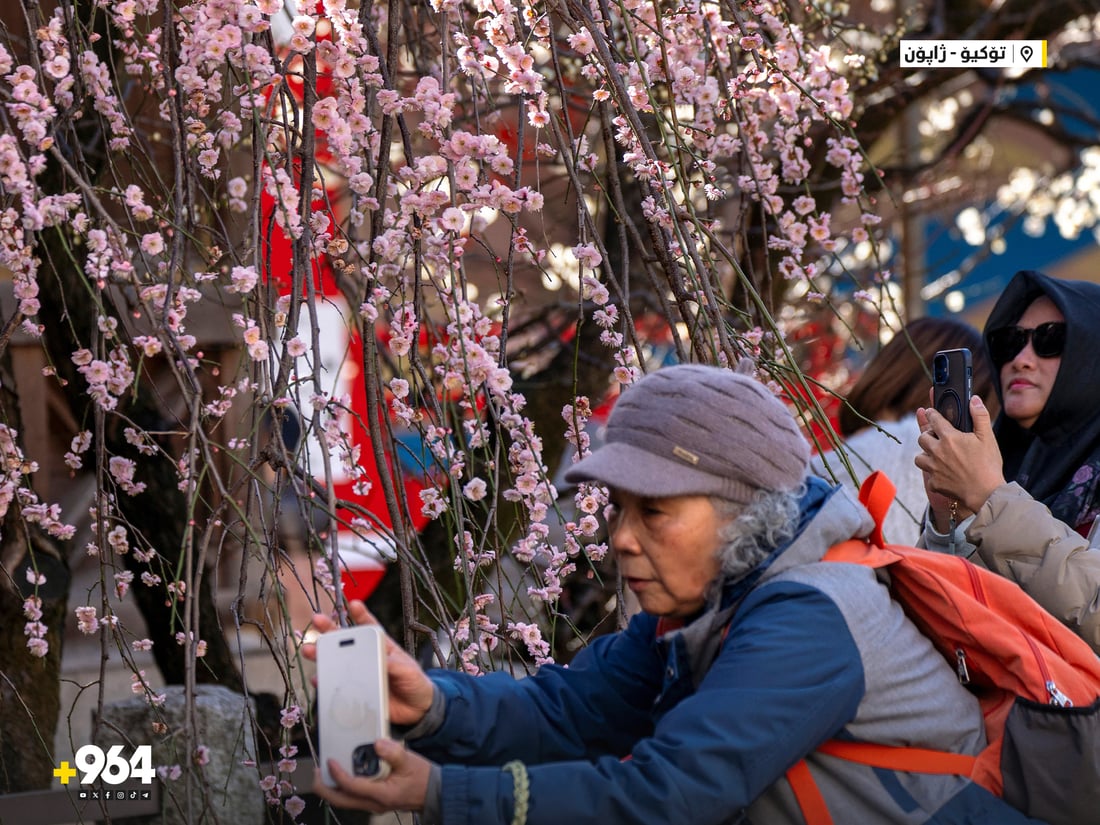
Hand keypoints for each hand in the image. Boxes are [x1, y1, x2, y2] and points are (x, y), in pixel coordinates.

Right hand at [302, 600, 435, 725]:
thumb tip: (380, 660)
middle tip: (317, 620)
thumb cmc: (414, 682)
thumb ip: (393, 664)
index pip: (369, 627)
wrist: (416, 710)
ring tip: (309, 649)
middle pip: (346, 641)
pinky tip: (317, 679)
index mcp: (381, 647)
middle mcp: (366, 658)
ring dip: (321, 655)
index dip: (361, 615)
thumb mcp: (407, 670)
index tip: (353, 603)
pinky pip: (336, 686)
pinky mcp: (355, 692)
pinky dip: (325, 682)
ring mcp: (359, 674)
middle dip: (330, 630)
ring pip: (337, 662)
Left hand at [313, 738, 432, 812]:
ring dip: (331, 788)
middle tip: (315, 771)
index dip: (337, 773)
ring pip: (343, 801)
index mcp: (381, 795)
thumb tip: (377, 743)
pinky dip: (342, 787)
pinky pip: (352, 798)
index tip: (329, 760)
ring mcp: (372, 805)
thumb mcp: (410, 761)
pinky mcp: (373, 802)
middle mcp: (373, 804)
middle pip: (340, 800)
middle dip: (323, 787)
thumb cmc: (422, 778)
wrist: (434, 794)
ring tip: (323, 772)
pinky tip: (342, 773)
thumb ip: (394, 753)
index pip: (351, 786)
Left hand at [914, 396, 1004, 527]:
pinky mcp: (934, 482)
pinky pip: (928, 475)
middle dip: (927, 435)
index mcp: (949, 438)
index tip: (929, 411)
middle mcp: (937, 451)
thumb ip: (980, 416)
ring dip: (926, 454)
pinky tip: (943, 473)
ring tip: (936, 455)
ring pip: (919, 457)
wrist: (986, 494)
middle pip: (922, 437)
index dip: (931, 414)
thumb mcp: (988, 437)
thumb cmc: (988, 465)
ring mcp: (933, 468)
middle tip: (935, 436)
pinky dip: (933, 474)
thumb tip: (974, 399)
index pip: (934, 419)